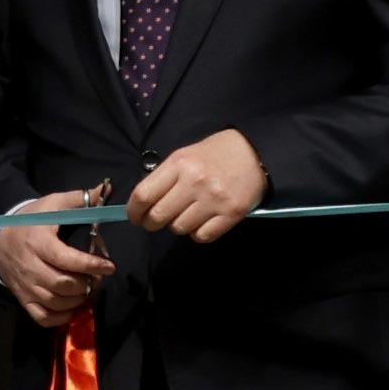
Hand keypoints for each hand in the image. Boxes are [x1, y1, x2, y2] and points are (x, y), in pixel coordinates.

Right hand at [0, 188, 114, 327]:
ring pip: (54, 302)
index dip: (90, 265)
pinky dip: (60, 318)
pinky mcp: (23, 298)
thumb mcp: (53, 204)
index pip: (65, 259)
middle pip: (61, 284)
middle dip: (86, 285)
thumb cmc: (33, 220)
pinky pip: (42, 317)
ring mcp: (25, 285)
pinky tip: (72, 308)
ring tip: (88, 290)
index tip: (109, 266)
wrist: (0, 239)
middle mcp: (30, 266)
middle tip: (97, 279)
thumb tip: (106, 190)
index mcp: (38, 241)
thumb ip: (80, 199)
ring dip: (77, 300)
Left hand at [131, 129, 268, 243]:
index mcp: (180, 164)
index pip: (144, 195)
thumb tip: (144, 203)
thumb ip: (165, 177)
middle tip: (154, 222)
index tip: (135, 217)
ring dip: (177, 226)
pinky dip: (197, 233)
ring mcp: (214, 200)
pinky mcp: (231, 214)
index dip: (134, 211)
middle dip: (151, 223)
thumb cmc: (215, 153)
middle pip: (158, 216)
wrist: (254, 153)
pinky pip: (202, 236)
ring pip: (179, 228)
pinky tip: (201, 222)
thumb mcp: (185, 155)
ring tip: (185, 215)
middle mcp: (195, 182)